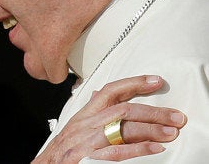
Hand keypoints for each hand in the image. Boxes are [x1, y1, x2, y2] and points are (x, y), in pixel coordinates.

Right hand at [33, 75, 186, 162]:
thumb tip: (97, 95)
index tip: (155, 81)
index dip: (133, 83)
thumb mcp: (72, 128)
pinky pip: (116, 152)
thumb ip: (88, 114)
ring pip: (122, 127)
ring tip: (171, 132)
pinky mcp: (87, 159)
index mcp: (83, 115)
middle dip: (153, 111)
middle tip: (176, 116)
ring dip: (151, 129)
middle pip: (123, 109)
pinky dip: (138, 149)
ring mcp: (86, 142)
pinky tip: (155, 149)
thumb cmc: (59, 152)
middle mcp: (85, 125)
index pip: (109, 91)